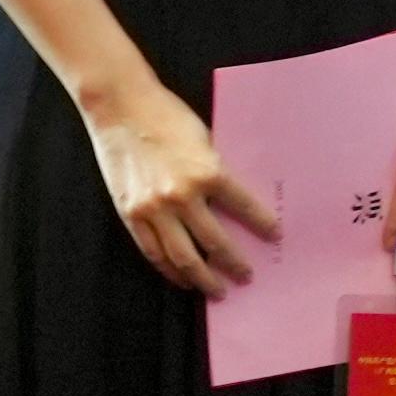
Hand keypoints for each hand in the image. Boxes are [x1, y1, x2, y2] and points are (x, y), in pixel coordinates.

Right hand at [83, 75, 279, 296]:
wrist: (121, 106)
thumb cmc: (165, 115)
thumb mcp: (203, 139)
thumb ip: (214, 171)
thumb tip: (231, 201)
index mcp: (208, 172)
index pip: (244, 207)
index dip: (262, 225)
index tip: (274, 237)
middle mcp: (182, 196)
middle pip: (215, 244)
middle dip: (234, 264)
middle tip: (246, 276)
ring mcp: (154, 208)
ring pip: (183, 257)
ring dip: (202, 278)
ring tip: (215, 289)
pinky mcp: (131, 214)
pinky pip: (153, 252)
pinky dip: (169, 269)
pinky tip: (181, 277)